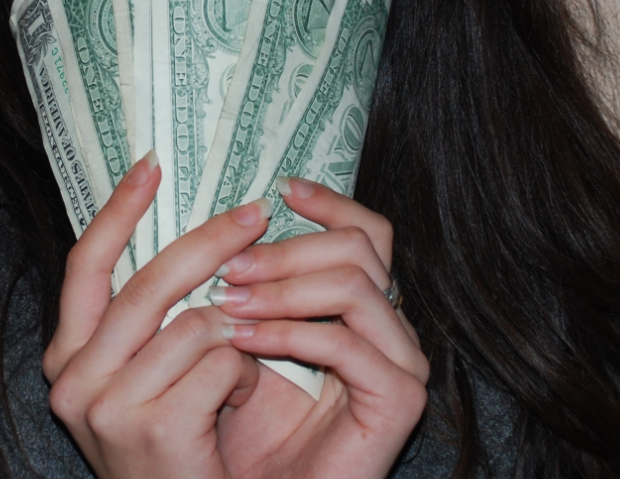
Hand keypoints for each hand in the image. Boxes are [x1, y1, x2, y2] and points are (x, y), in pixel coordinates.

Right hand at [42, 152, 275, 477]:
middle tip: (255, 212)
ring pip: (196, 322)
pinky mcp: (153, 427)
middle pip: (149, 281)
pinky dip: (243, 377)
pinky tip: (237, 404)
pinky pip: (221, 362)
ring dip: (236, 337)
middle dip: (210, 241)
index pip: (85, 264)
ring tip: (241, 369)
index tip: (152, 164)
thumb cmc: (174, 451)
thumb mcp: (142, 380)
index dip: (119, 211)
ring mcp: (108, 405)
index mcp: (65, 358)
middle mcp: (72, 379)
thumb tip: (186, 232)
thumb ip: (147, 319)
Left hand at [209, 177, 429, 478]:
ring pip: (356, 286)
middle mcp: (392, 330)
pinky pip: (349, 344)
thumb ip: (245, 290)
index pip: (367, 233)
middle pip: (361, 248)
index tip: (280, 188)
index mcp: (363, 309)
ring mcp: (403, 364)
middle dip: (287, 249)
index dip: (330, 203)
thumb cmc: (247, 432)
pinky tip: (243, 340)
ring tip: (228, 302)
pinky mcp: (400, 400)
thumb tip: (217, 226)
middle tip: (228, 266)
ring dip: (284, 288)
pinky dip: (291, 334)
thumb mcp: (239, 343)